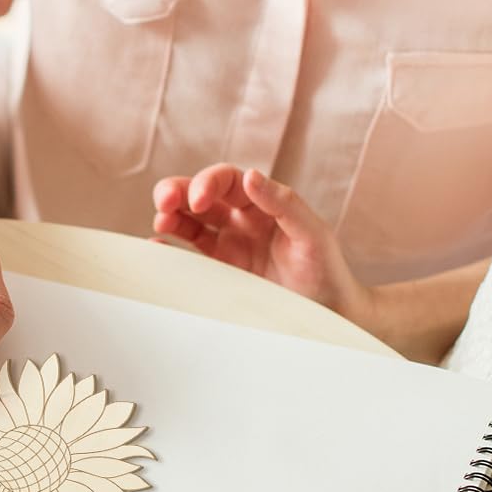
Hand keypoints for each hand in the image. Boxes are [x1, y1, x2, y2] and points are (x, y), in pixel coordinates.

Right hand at [152, 164, 370, 320]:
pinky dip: (171, 248)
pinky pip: (191, 254)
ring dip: (171, 215)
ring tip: (160, 219)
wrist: (333, 316)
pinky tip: (158, 247)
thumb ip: (284, 203)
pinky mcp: (222, 271)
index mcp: (264, 204)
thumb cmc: (328, 273)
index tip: (199, 201)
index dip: (209, 182)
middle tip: (164, 201)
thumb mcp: (313, 234)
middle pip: (202, 195)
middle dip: (179, 192)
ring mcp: (230, 245)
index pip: (228, 181)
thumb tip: (250, 175)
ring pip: (191, 221)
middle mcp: (244, 220)